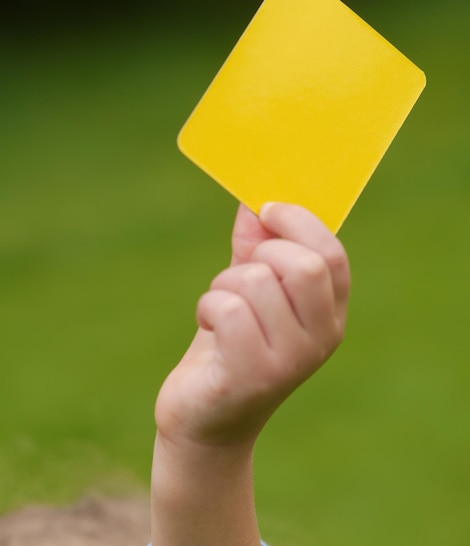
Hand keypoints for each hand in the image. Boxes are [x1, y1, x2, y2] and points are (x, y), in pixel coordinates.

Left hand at [155, 202, 349, 449]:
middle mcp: (321, 339)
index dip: (299, 221)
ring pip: (256, 281)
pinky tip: (208, 326)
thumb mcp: (248, 290)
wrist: (206, 420)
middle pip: (303, 265)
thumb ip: (256, 245)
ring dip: (223, 284)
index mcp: (330, 314)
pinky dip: (208, 306)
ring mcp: (291, 361)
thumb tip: (253, 197)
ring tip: (218, 308)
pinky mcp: (253, 376)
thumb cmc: (229, 346)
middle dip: (259, 255)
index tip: (266, 209)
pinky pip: (229, 308)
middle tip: (239, 276)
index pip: (332, 255)